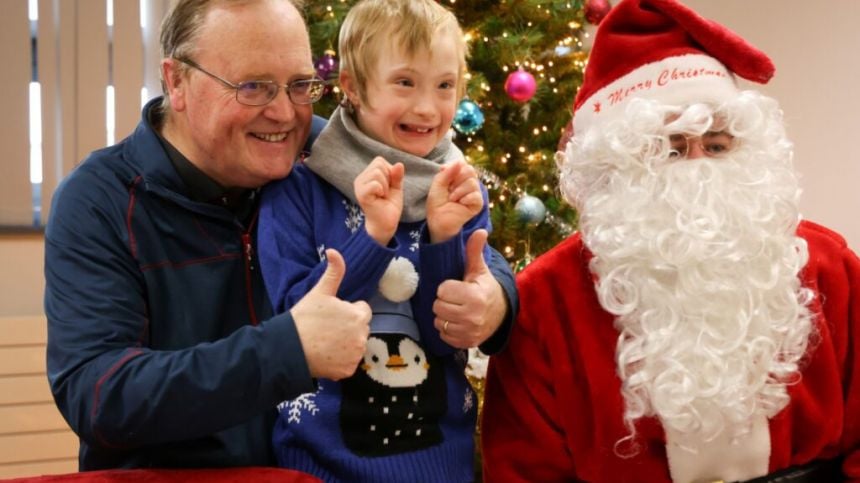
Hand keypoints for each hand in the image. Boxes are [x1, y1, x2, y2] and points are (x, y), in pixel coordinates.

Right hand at [291, 249, 371, 379]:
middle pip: (360, 329)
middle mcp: (362, 336)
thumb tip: (334, 250)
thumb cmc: (304, 318)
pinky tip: (326, 355)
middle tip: (327, 328)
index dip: (347, 311)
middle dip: (348, 327)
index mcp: (359, 316)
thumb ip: (334, 271)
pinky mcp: (348, 371)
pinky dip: (340, 361)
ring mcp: (356, 355)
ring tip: (325, 341)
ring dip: (346, 344)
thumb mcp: (320, 292)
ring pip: (355, 346)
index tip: (332, 315)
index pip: (362, 311)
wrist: (289, 348)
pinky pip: (349, 363)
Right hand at [354, 157, 403, 244]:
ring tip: (382, 196)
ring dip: (385, 186)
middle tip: (385, 192)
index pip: (379, 161)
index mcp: (367, 175)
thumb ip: (397, 175)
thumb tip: (399, 164)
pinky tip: (379, 198)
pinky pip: (375, 184)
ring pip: (377, 173)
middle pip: (378, 164)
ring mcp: (359, 186)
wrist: (385, 224)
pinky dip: (382, 190)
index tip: (388, 186)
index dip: (389, 172)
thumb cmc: (389, 205)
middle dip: (388, 178)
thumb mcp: (396, 187)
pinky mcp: (361, 194)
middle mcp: (360, 178)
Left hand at [426, 161, 483, 242]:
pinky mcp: (478, 204)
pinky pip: (476, 196)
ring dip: (458, 191)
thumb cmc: (437, 202)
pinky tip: (460, 203)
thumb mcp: (438, 184)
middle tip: (449, 190)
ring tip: (452, 199)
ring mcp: (474, 193)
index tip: (443, 174)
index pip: (463, 164)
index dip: (454, 168)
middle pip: (470, 170)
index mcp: (459, 176)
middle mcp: (468, 183)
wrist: (437, 220)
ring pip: (472, 183)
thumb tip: (459, 161)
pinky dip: (466, 198)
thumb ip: (447, 172)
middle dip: (456, 179)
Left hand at [432, 229, 506, 347]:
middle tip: (455, 299)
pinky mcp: (466, 343)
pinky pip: (443, 335)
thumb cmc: (485, 288)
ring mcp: (469, 332)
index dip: (446, 287)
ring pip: (438, 322)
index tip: (456, 287)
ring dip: (443, 316)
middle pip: (437, 307)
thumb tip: (480, 231)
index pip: (442, 291)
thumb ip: (474, 252)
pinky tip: (456, 321)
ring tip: (455, 310)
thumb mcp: (480, 270)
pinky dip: (447, 329)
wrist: (501, 314)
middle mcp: (472, 317)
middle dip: (443, 301)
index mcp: (474, 296)